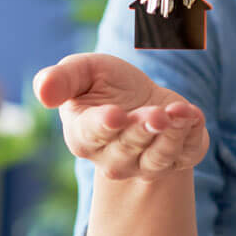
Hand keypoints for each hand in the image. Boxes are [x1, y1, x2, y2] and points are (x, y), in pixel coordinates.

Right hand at [35, 52, 207, 181]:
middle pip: (128, 147)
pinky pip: (186, 153)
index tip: (115, 115)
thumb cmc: (105, 84)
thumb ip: (61, 79)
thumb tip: (42, 91)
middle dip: (143, 129)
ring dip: (170, 135)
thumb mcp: (83, 71)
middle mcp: (114, 158)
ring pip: (158, 156)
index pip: (91, 135)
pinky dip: (193, 135)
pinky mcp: (177, 158)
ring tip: (179, 112)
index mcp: (84, 136)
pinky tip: (194, 115)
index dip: (103, 126)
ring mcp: (146, 164)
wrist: (143, 98)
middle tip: (155, 113)